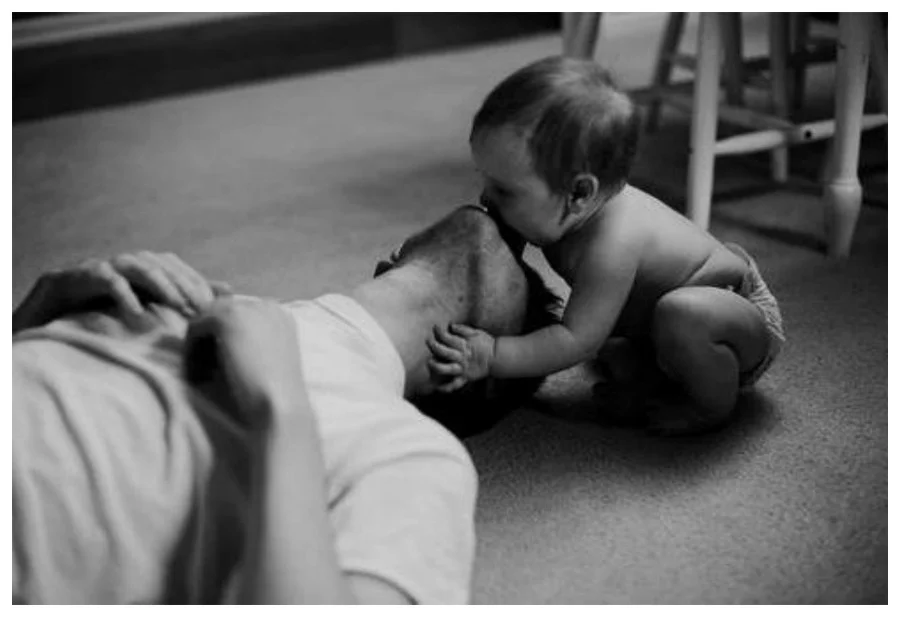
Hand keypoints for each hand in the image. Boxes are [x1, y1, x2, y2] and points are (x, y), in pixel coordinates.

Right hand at [13, 251, 231, 332]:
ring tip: (179, 307)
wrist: (56, 305)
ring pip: (139, 267)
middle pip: (162, 265)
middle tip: (201, 309)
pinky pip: (107, 279)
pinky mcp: (83, 274)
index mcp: (147, 265)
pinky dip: (124, 294)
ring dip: (162, 286)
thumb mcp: (151, 301)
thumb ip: (187, 294)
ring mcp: (106, 264)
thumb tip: (230, 290)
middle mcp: (129, 260)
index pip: (179, 269)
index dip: (197, 285)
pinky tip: (137, 313)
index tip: (213, 307)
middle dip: (184, 285)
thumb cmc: (108, 303)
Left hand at [184, 297, 309, 432]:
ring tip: (200, 378)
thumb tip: (204, 339)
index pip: (238, 318)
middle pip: (220, 314)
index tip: (214, 371)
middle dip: (208, 342)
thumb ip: (242, 345)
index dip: (221, 342)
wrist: (280, 406)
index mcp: (279, 317)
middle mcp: (267, 306)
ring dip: (198, 347)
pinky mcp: (229, 316)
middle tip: (203, 376)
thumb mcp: (260, 364)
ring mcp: (249, 308)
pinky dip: (191, 352)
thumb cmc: (273, 397)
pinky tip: (197, 378)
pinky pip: (195, 328)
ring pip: (205, 320)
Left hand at [426, 323, 494, 392]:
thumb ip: (463, 329)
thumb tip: (451, 326)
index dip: (440, 332)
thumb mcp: (476, 332)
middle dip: (434, 346)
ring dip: (437, 366)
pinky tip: (438, 388)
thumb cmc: (485, 343)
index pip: (448, 337)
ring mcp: (463, 368)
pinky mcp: (465, 377)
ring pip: (447, 369)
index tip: (435, 327)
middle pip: (445, 352)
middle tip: (428, 341)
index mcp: (464, 345)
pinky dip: (447, 388)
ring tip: (429, 363)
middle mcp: (462, 357)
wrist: (497, 357)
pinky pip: (455, 384)